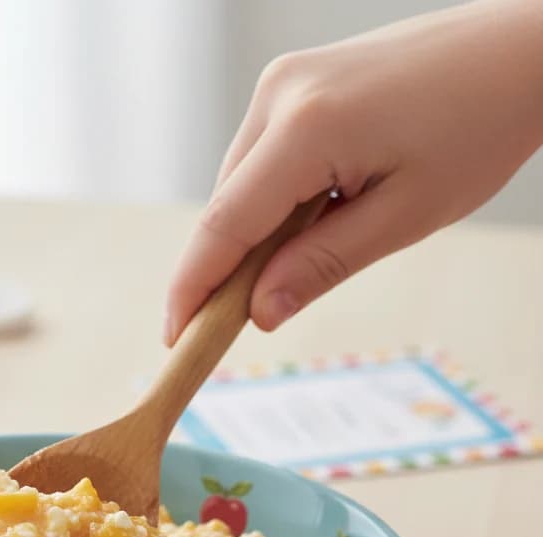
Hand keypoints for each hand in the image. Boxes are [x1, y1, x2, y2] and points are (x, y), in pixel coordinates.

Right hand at [165, 0, 542, 340]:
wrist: (518, 50)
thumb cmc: (477, 129)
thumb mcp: (403, 217)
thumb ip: (320, 266)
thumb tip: (259, 313)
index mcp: (306, 128)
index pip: (224, 224)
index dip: (193, 288)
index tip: (176, 338)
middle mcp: (279, 94)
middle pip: (225, 206)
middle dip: (226, 268)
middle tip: (247, 319)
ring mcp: (282, 82)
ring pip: (239, 185)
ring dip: (255, 233)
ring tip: (309, 252)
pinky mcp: (293, 81)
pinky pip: (259, 158)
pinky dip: (271, 200)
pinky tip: (314, 211)